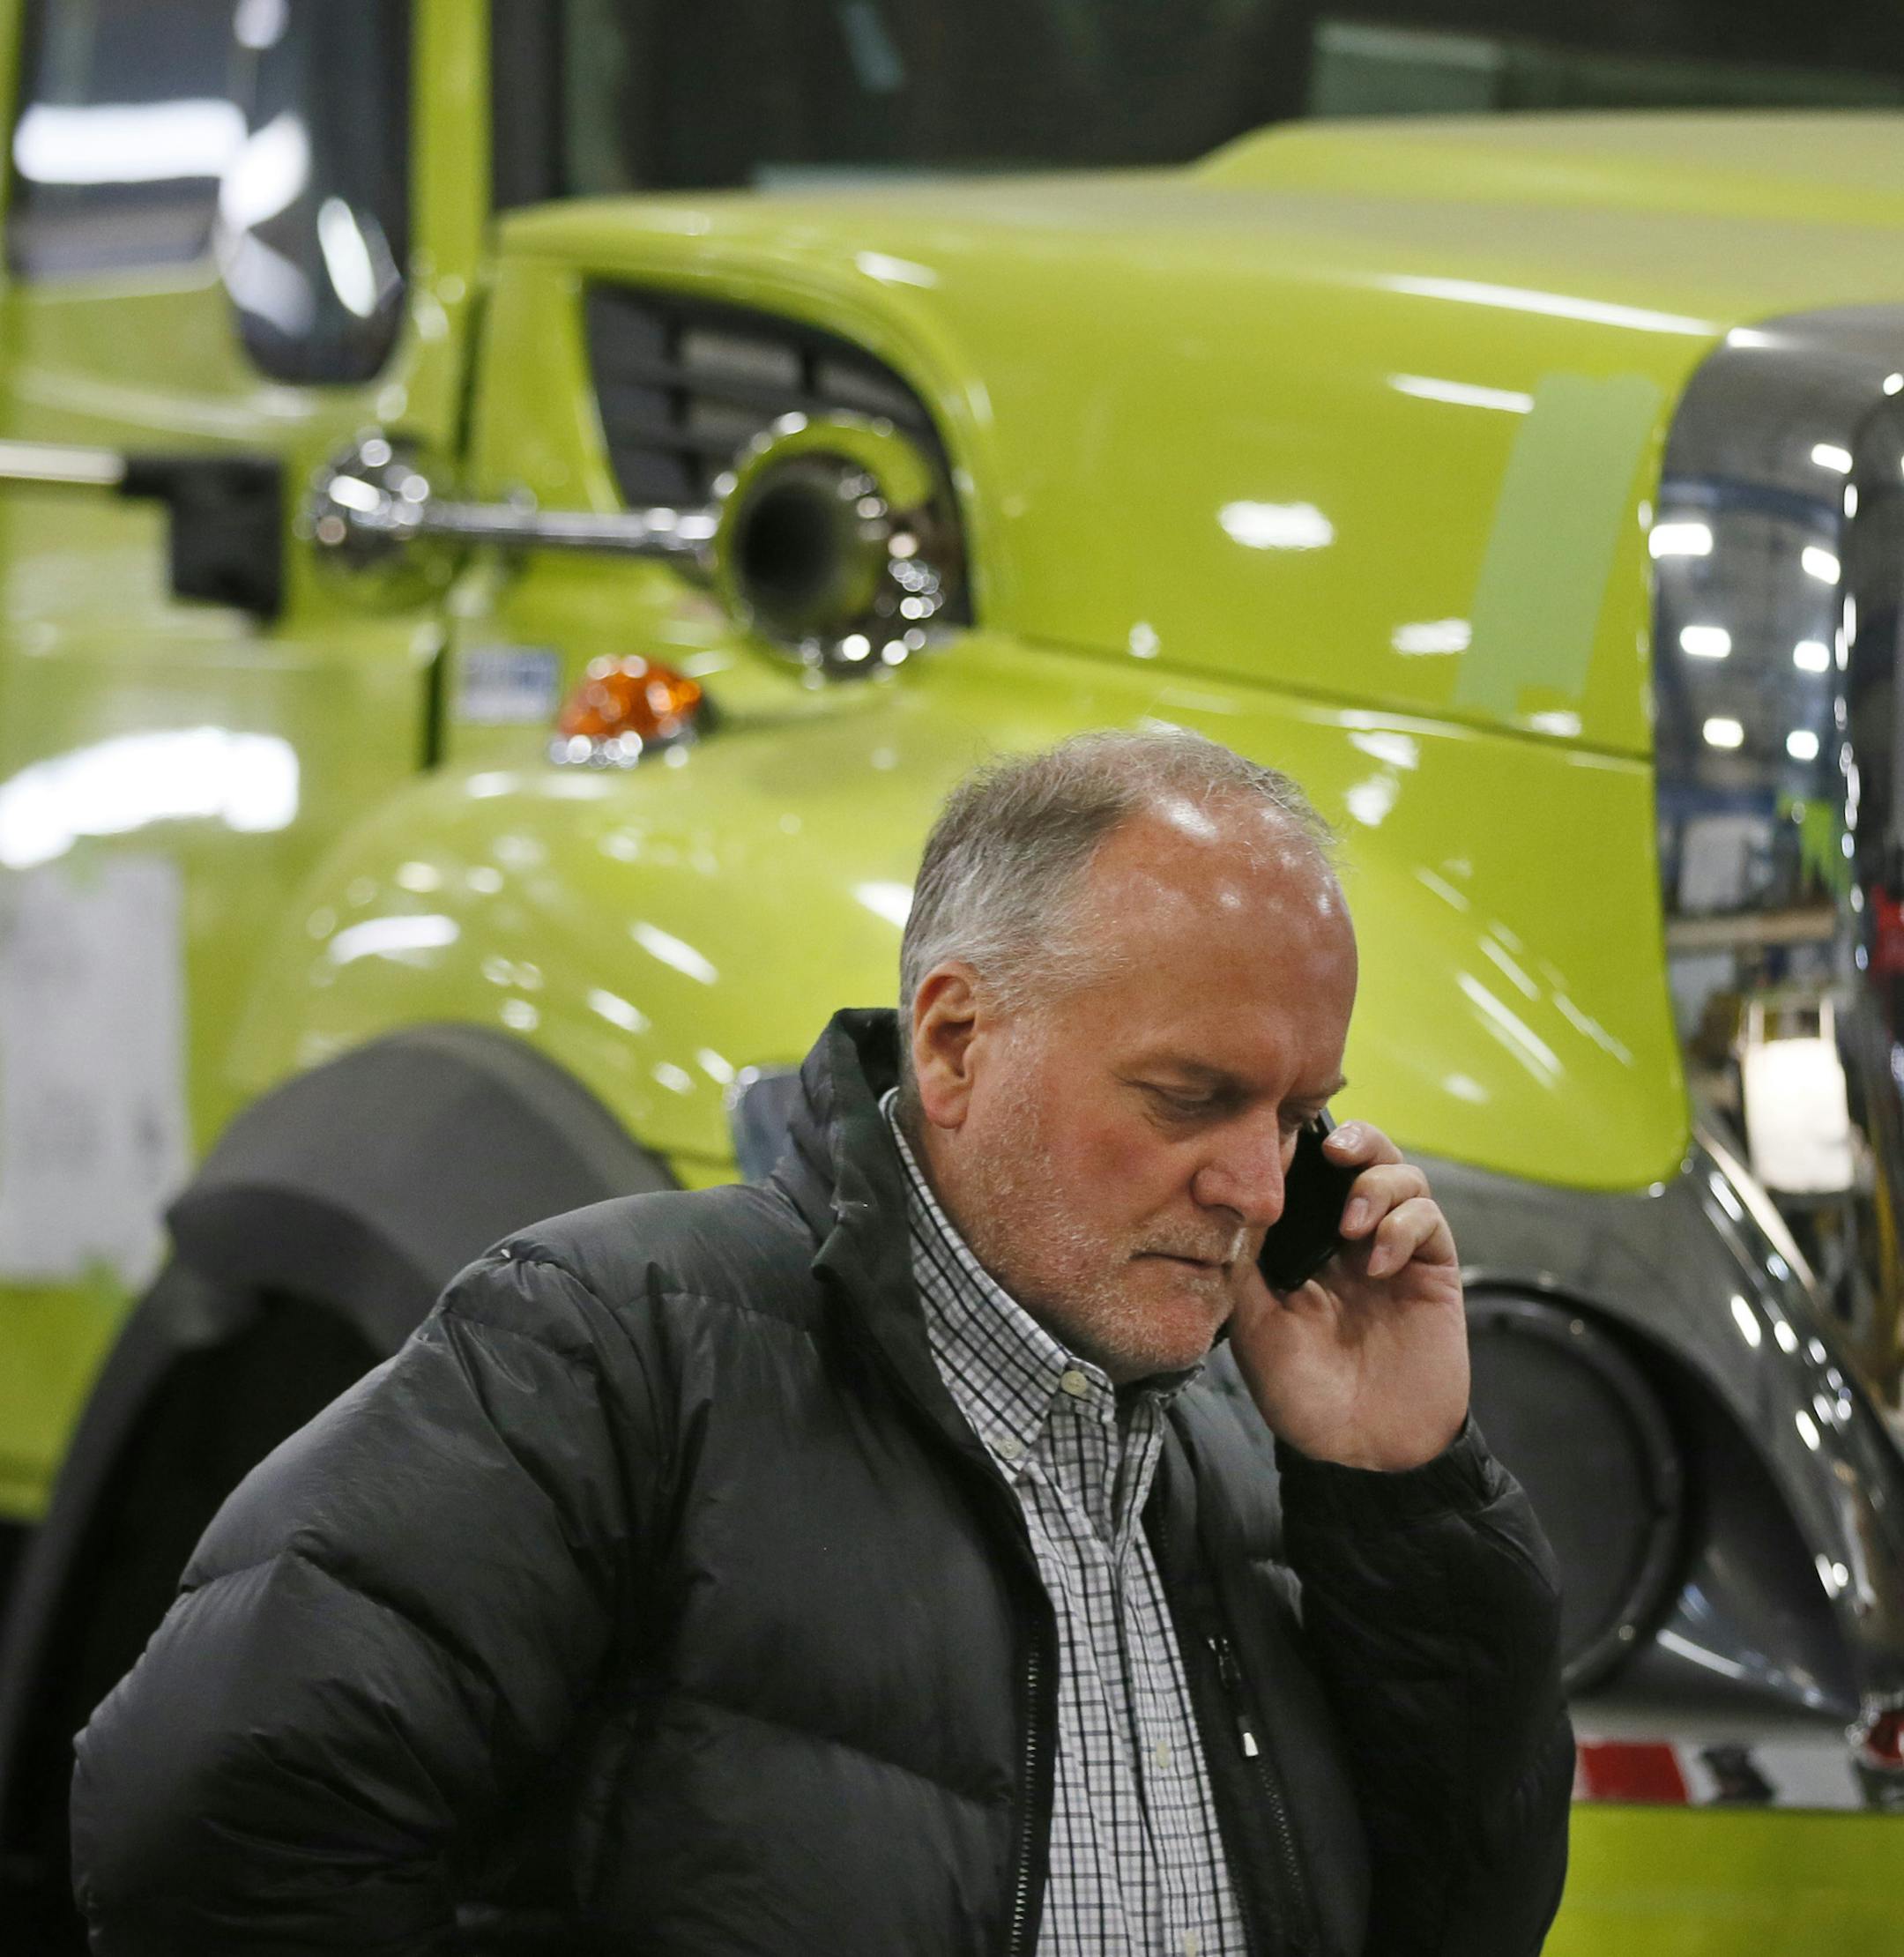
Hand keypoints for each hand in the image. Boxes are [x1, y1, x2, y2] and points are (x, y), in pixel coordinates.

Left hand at [1227, 1122, 1467, 1471]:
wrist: (1360, 1448)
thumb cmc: (1299, 1392)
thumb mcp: (1253, 1320)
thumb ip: (1246, 1257)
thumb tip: (1234, 1189)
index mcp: (1303, 1242)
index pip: (1309, 1170)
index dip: (1301, 1144)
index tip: (1282, 1138)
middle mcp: (1349, 1238)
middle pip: (1363, 1155)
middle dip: (1354, 1140)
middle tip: (1334, 1153)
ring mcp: (1394, 1251)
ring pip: (1403, 1175)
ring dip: (1378, 1184)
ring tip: (1352, 1224)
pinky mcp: (1433, 1271)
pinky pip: (1430, 1219)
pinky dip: (1405, 1226)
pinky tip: (1377, 1262)